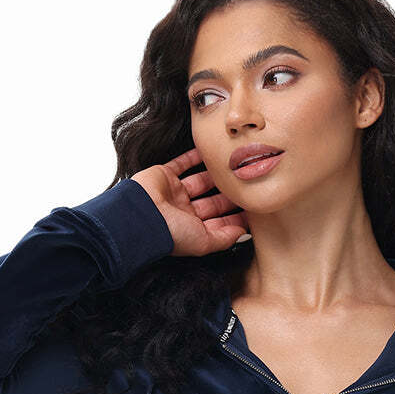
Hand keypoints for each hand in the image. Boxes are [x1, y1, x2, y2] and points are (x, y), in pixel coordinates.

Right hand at [132, 148, 250, 257]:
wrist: (141, 216)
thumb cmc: (169, 233)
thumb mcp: (204, 242)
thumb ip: (224, 238)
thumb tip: (243, 234)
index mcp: (192, 229)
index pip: (219, 222)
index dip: (236, 217)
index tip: (254, 209)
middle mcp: (183, 212)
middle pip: (212, 202)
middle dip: (229, 196)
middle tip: (248, 184)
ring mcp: (173, 193)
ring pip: (200, 181)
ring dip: (215, 175)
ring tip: (234, 166)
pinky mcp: (163, 175)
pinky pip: (181, 163)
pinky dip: (194, 156)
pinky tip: (209, 151)